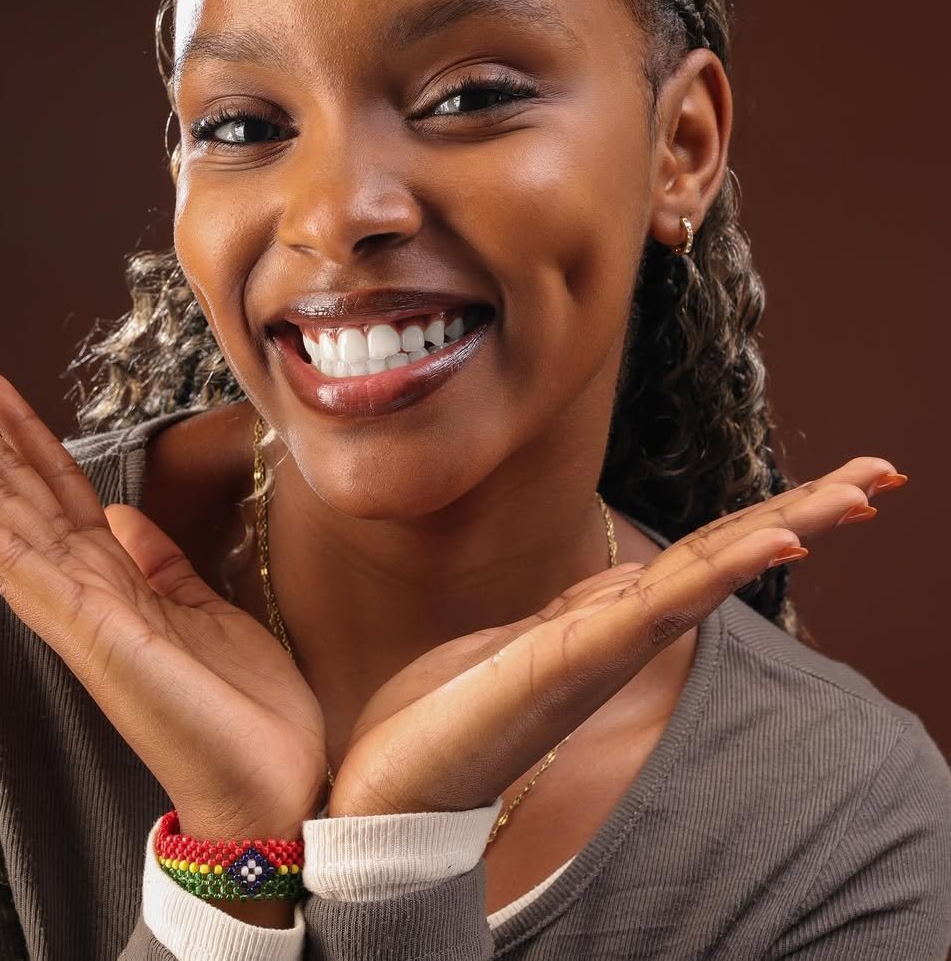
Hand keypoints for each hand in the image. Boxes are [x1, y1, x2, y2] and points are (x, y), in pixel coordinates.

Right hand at [0, 356, 325, 840]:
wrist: (271, 782)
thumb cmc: (238, 704)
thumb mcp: (202, 609)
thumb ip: (157, 562)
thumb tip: (125, 516)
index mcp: (111, 576)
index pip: (49, 485)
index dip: (12, 428)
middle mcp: (79, 586)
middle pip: (6, 487)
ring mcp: (74, 608)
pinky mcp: (85, 630)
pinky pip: (12, 561)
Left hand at [329, 458, 902, 818]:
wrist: (381, 790)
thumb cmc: (440, 718)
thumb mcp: (512, 640)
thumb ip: (569, 613)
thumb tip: (615, 581)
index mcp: (604, 622)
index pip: (702, 557)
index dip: (769, 518)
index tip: (839, 485)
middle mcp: (618, 634)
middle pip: (726, 556)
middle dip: (809, 512)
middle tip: (885, 475)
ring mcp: (601, 647)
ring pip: (711, 572)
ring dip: (788, 525)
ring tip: (859, 493)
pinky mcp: (568, 659)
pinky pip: (658, 604)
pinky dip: (724, 568)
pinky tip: (775, 539)